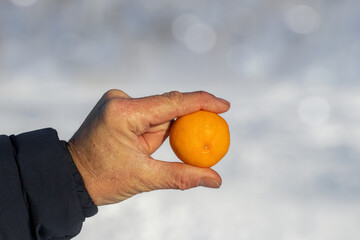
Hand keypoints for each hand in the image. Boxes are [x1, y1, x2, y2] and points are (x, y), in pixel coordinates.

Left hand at [67, 90, 229, 205]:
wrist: (71, 177)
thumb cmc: (103, 179)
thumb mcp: (144, 178)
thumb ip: (182, 175)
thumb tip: (216, 180)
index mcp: (124, 113)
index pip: (172, 102)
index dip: (202, 102)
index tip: (226, 106)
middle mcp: (120, 100)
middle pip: (167, 107)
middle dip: (184, 124)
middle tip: (204, 138)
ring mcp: (117, 102)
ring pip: (158, 113)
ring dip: (164, 132)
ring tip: (145, 155)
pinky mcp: (117, 107)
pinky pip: (148, 116)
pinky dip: (157, 131)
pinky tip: (144, 148)